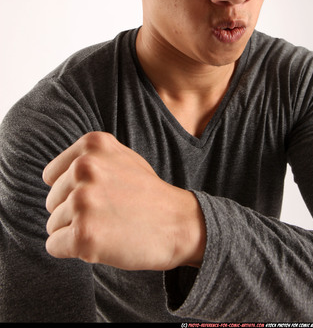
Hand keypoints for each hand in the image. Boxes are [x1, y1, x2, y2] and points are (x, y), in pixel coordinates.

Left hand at [43, 131, 205, 270]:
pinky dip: (74, 250)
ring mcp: (82, 200)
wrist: (178, 224)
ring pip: (53, 225)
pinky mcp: (83, 233)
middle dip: (74, 213)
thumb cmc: (148, 194)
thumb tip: (51, 176)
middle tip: (110, 213)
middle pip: (52, 202)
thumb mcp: (121, 157)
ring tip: (111, 226)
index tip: (100, 196)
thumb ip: (88, 158)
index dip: (71, 191)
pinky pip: (54, 246)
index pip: (52, 176)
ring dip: (77, 232)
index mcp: (92, 145)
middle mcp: (84, 167)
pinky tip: (103, 243)